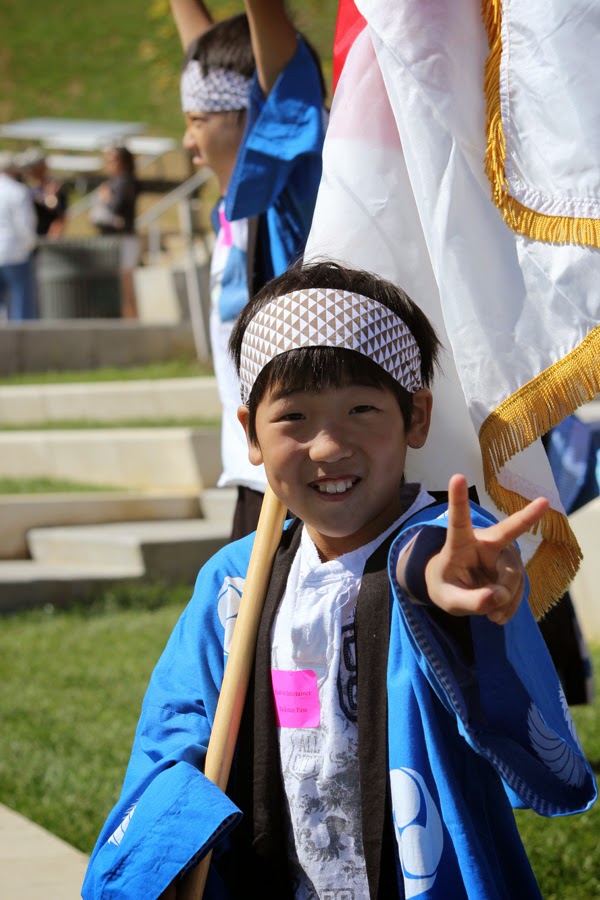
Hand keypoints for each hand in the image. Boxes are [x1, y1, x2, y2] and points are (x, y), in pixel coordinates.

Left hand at [424, 474, 548, 624]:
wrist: (455, 589)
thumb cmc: (446, 587)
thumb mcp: (449, 600)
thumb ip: (470, 601)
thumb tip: (498, 597)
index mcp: (459, 544)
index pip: (458, 521)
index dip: (458, 500)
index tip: (457, 477)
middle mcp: (483, 543)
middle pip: (506, 534)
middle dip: (524, 520)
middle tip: (538, 512)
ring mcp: (501, 554)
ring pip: (514, 575)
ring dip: (506, 599)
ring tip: (491, 615)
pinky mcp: (513, 567)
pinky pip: (519, 588)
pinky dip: (510, 606)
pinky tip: (498, 615)